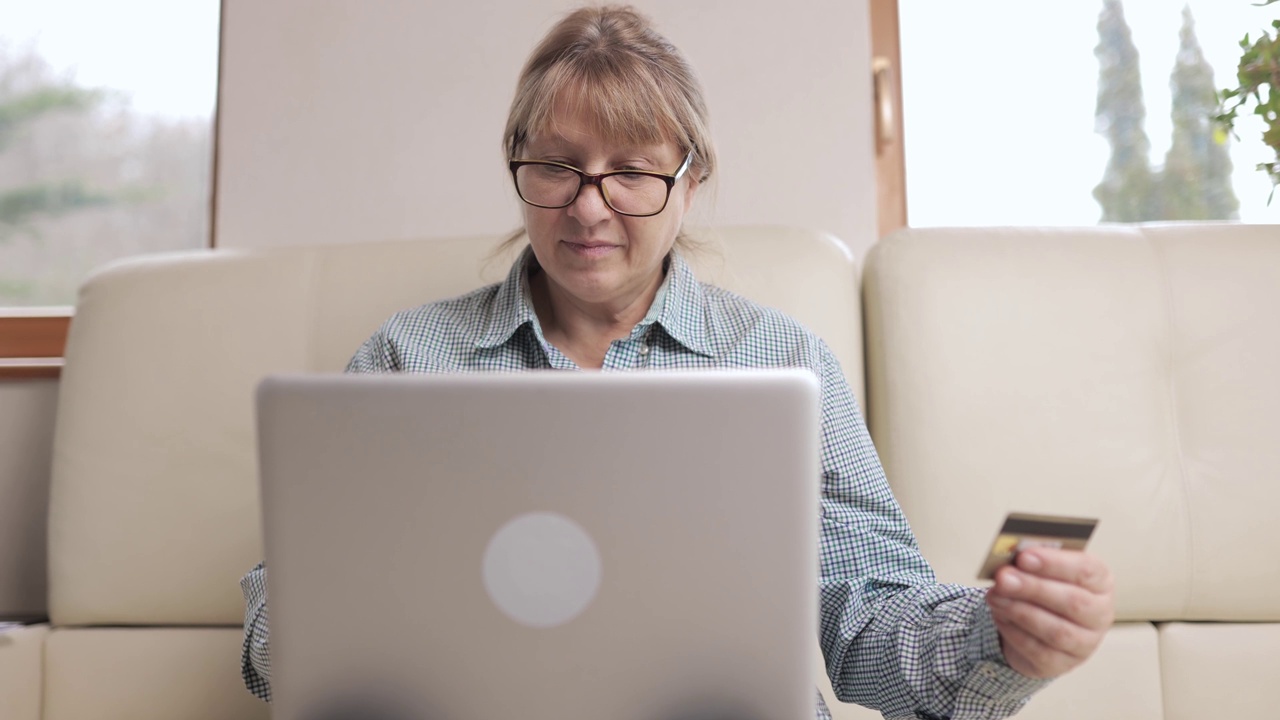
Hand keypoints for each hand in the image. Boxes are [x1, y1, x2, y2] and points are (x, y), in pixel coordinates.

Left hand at [985, 547, 1114, 678]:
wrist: (1040, 627)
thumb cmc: (1045, 589)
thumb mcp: (1042, 570)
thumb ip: (1032, 562)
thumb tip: (1010, 560)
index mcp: (1100, 582)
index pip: (1087, 570)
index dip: (1054, 563)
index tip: (1024, 556)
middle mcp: (1099, 614)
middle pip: (1072, 601)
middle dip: (1033, 588)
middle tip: (1003, 577)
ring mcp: (1085, 643)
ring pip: (1056, 631)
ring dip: (1020, 611)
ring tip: (995, 596)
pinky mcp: (1062, 663)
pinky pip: (1038, 650)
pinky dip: (1014, 631)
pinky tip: (999, 615)